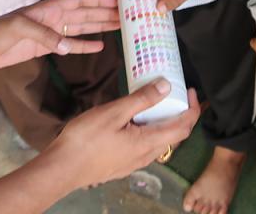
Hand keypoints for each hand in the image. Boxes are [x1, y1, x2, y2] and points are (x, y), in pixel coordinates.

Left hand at [0, 0, 119, 70]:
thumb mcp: (17, 29)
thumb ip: (44, 36)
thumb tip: (67, 46)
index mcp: (48, 9)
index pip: (78, 0)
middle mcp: (53, 18)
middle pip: (85, 13)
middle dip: (106, 11)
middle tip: (128, 13)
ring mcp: (50, 32)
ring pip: (81, 27)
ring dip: (101, 26)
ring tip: (121, 25)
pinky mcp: (45, 47)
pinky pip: (70, 45)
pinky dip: (85, 45)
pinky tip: (100, 45)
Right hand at [45, 82, 200, 186]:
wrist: (61, 169)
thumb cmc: (85, 140)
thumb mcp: (114, 112)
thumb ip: (141, 99)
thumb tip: (166, 86)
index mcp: (148, 143)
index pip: (183, 127)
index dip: (193, 109)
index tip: (191, 91)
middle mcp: (146, 156)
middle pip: (175, 135)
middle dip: (180, 114)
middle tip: (174, 93)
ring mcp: (134, 162)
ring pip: (160, 141)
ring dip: (164, 122)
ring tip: (155, 102)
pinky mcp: (123, 164)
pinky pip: (146, 146)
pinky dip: (150, 130)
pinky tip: (134, 120)